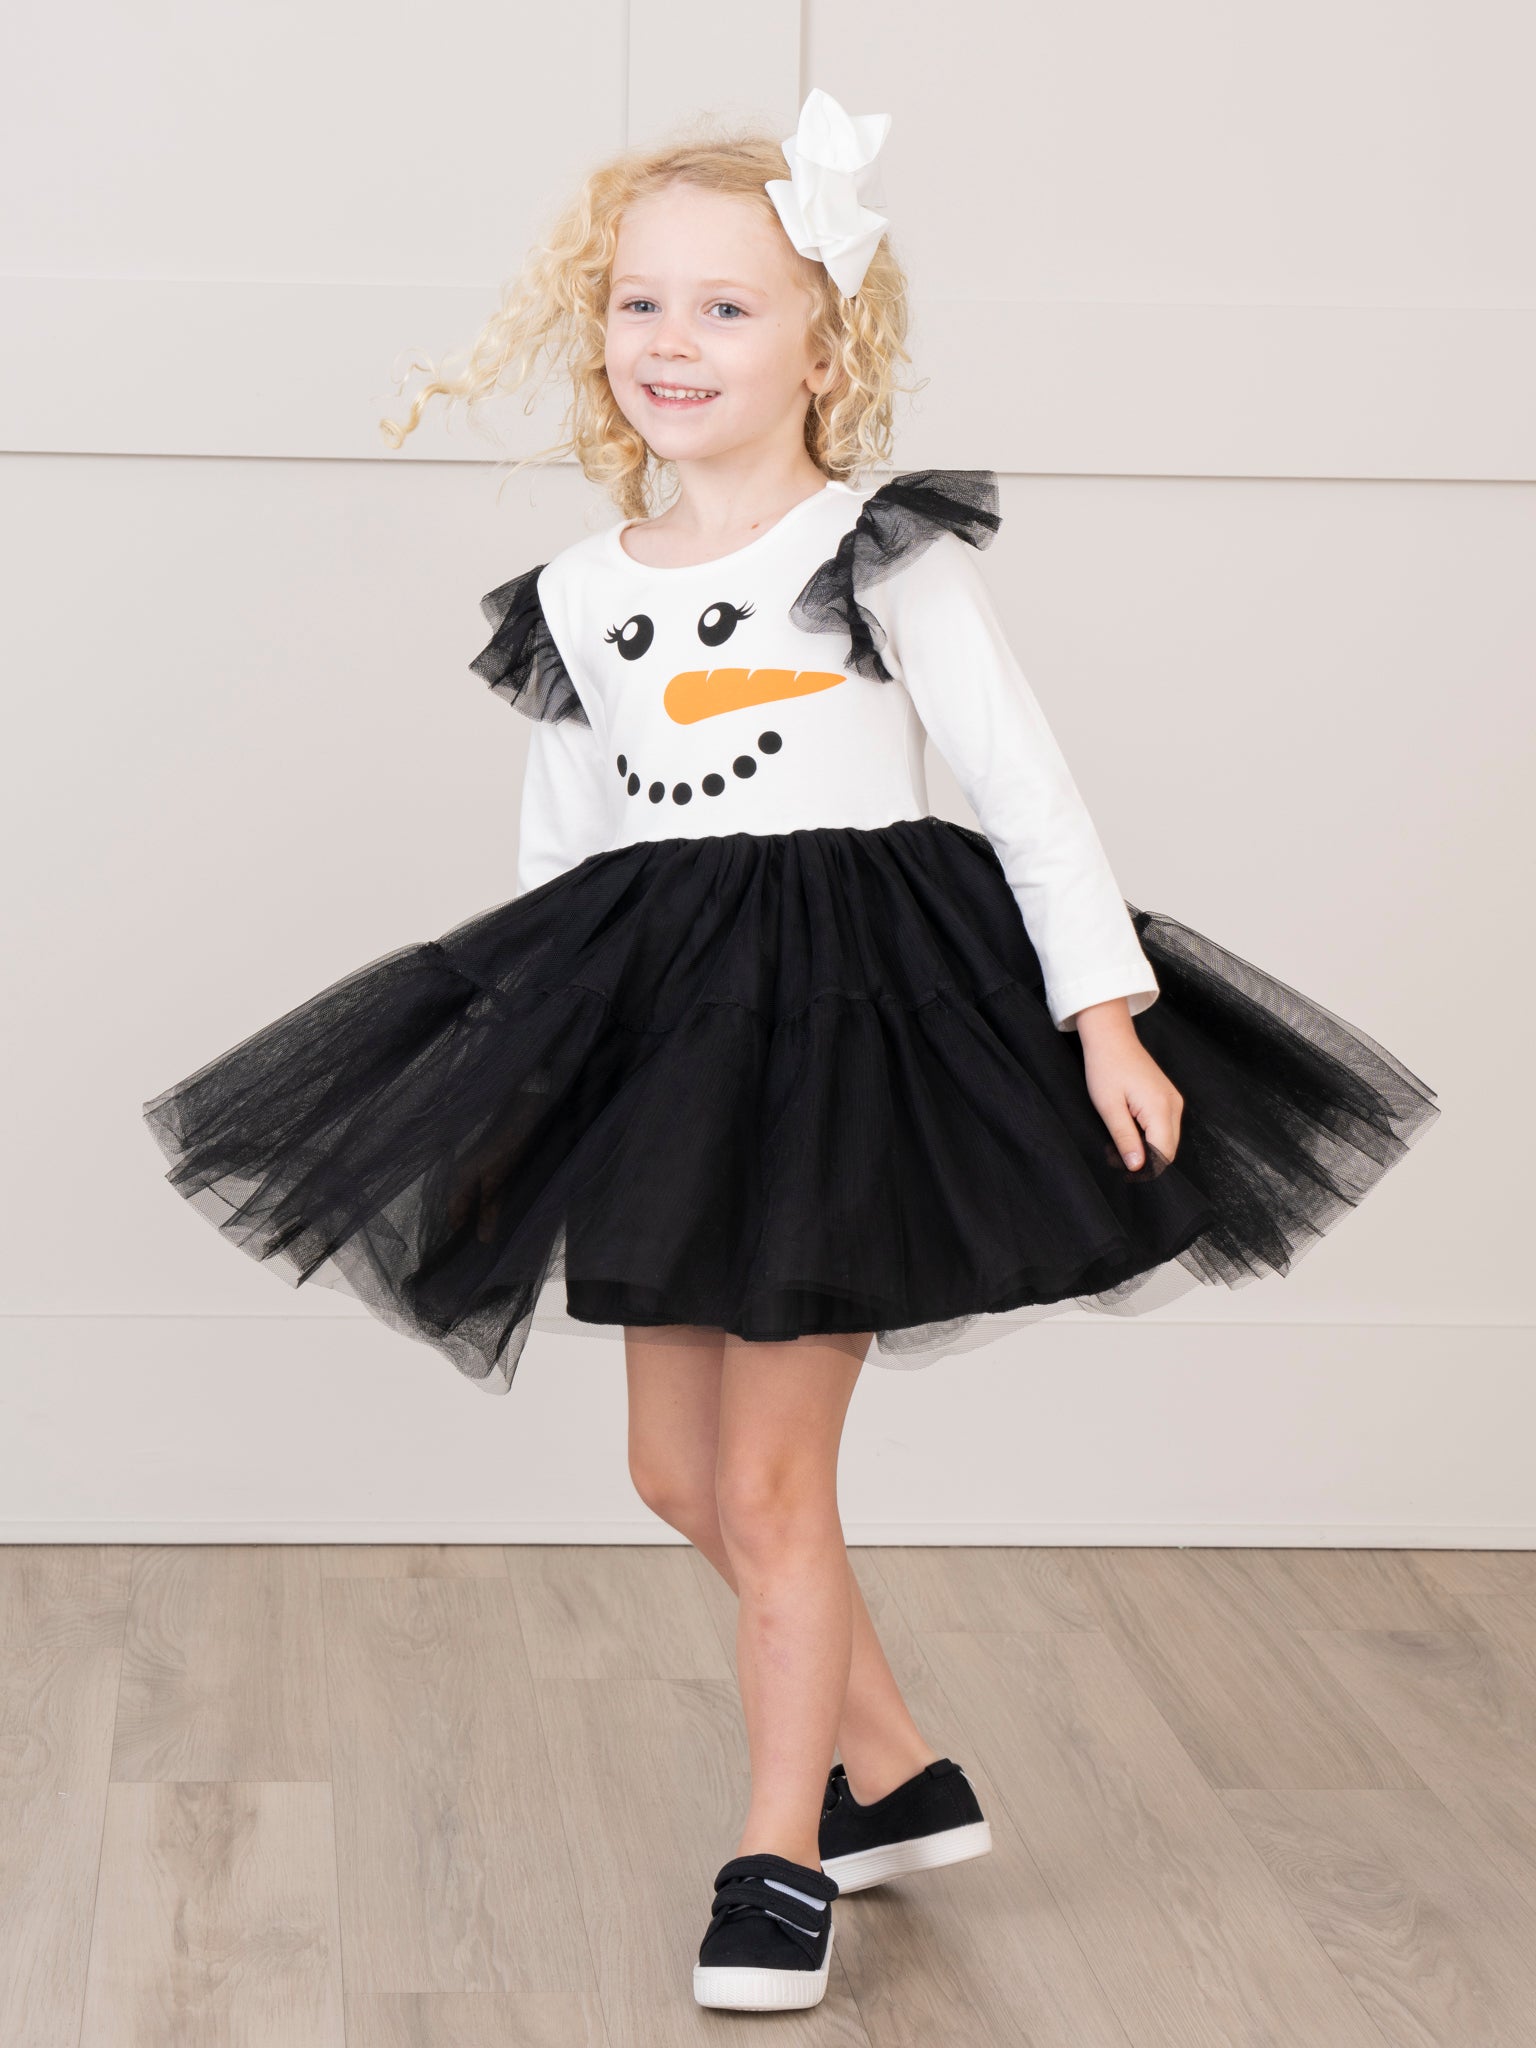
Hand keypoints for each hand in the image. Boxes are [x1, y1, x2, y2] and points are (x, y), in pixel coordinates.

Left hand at [1074, 1001, 1182, 1174]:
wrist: (1111, 1038)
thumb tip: (1137, 1167)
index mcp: (1160, 1108)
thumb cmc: (1106, 1068)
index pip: (1163, 1153)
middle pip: (1169, 1149)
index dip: (1146, 1168)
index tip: (1123, 1170)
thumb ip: (1125, 1138)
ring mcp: (1174, 1100)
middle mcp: (1173, 1105)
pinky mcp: (1169, 1097)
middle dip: (1148, 1160)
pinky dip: (1152, 1135)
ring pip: (1169, 1139)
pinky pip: (1166, 1126)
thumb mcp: (1109, 1107)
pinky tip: (1131, 1130)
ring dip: (1149, 1148)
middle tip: (1118, 1158)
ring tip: (1122, 1143)